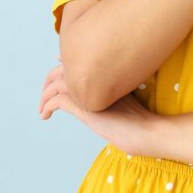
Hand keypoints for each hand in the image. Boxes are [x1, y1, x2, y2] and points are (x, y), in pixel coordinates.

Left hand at [39, 62, 158, 154]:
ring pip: (59, 83)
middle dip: (50, 79)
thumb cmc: (141, 122)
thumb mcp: (122, 104)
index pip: (79, 61)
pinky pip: (60, 100)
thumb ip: (109, 96)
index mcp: (106, 76)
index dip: (65, 65)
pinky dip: (49, 105)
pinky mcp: (87, 108)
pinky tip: (46, 115)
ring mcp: (92, 92)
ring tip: (42, 108)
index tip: (58, 69)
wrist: (150, 131)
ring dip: (46, 94)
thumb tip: (99, 98)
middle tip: (45, 93)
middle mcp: (97, 79)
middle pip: (65, 69)